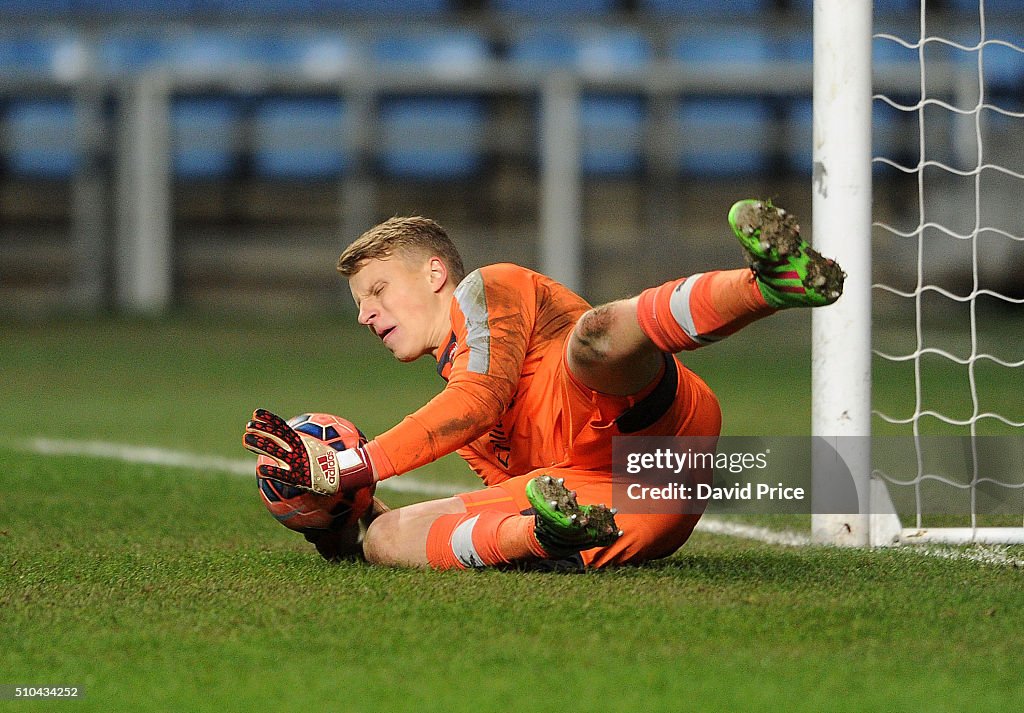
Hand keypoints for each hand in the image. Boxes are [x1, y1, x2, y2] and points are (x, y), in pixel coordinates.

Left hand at [242, 408, 374, 494]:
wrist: (346, 475)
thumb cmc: (335, 464)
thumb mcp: (321, 452)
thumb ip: (310, 448)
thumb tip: (308, 443)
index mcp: (303, 442)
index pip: (283, 427)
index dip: (269, 419)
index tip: (256, 412)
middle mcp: (298, 450)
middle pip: (276, 437)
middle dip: (261, 430)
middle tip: (247, 425)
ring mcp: (298, 462)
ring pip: (275, 451)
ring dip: (260, 445)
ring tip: (246, 440)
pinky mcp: (299, 477)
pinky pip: (283, 475)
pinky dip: (272, 473)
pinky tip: (260, 472)